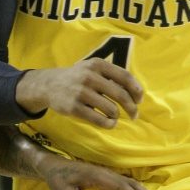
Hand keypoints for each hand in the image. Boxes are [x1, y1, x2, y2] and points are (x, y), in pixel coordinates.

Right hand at [17, 58, 143, 127]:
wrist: (49, 85)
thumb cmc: (77, 77)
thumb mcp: (92, 68)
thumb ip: (111, 75)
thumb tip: (136, 92)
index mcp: (98, 64)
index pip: (125, 76)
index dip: (136, 90)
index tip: (140, 100)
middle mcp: (90, 76)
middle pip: (121, 95)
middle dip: (132, 108)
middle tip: (134, 115)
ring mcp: (81, 92)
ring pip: (111, 109)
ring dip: (117, 116)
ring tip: (114, 117)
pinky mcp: (74, 108)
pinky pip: (99, 120)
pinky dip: (109, 124)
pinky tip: (109, 123)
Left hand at [41, 158, 147, 189]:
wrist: (53, 166)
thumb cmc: (58, 179)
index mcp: (99, 177)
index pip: (122, 187)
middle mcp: (106, 174)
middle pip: (130, 184)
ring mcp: (107, 175)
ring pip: (129, 183)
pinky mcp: (105, 178)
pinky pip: (123, 184)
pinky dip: (132, 189)